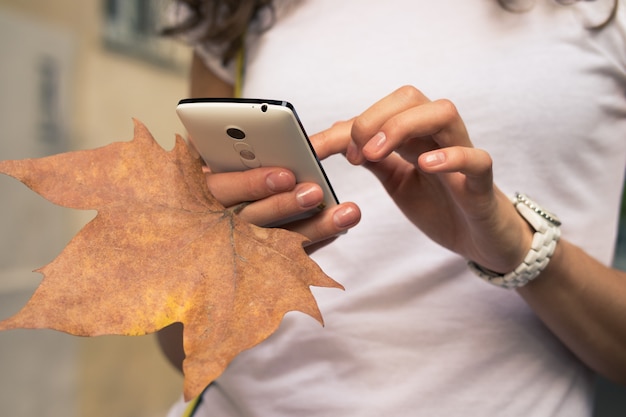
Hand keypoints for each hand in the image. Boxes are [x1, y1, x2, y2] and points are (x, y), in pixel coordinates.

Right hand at [203, 166, 360, 247]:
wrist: (192, 235)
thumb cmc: (213, 182)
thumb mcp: (210, 164)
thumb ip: (229, 153)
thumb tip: (262, 132)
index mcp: (200, 196)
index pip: (221, 191)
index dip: (252, 184)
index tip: (285, 175)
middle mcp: (218, 227)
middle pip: (252, 219)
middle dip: (287, 205)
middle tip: (317, 192)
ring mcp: (240, 248)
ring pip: (277, 242)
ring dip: (315, 228)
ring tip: (347, 212)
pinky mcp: (264, 262)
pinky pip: (292, 255)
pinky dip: (318, 239)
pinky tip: (342, 227)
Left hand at [314, 85, 532, 272]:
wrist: (479, 240)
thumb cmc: (440, 206)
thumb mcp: (397, 182)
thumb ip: (374, 159)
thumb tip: (338, 136)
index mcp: (415, 137)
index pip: (380, 111)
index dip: (344, 127)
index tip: (316, 149)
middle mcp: (438, 138)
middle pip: (411, 97)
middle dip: (374, 117)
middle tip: (355, 152)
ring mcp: (463, 156)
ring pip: (443, 113)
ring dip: (403, 127)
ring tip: (376, 152)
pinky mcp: (482, 184)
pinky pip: (477, 159)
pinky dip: (452, 157)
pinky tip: (425, 164)